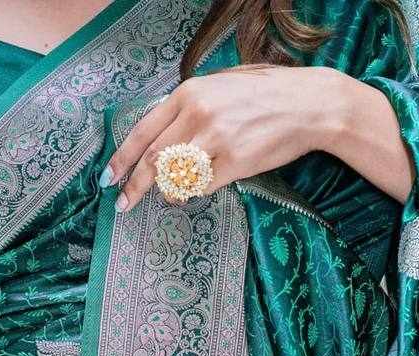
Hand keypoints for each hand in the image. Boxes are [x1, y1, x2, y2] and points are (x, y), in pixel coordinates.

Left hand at [102, 64, 346, 210]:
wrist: (309, 104)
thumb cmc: (266, 95)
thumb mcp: (220, 87)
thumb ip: (190, 106)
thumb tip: (163, 134)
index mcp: (189, 93)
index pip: (143, 131)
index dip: (122, 158)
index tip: (109, 178)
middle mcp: (198, 114)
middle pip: (152, 160)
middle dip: (134, 186)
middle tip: (123, 204)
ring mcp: (216, 139)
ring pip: (174, 176)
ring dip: (167, 192)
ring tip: (171, 196)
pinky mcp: (235, 163)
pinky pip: (201, 187)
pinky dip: (195, 192)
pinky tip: (200, 187)